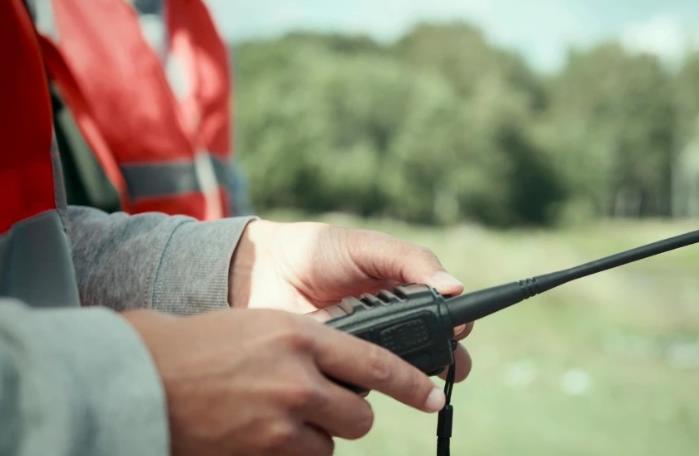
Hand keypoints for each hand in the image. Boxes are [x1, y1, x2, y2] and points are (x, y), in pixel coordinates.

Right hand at [124, 308, 447, 455]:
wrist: (147, 377)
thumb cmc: (204, 345)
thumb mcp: (265, 326)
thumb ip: (309, 346)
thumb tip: (346, 368)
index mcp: (302, 335)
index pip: (376, 361)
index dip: (411, 382)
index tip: (432, 396)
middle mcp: (299, 378)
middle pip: (361, 414)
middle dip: (350, 413)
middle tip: (325, 404)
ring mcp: (282, 421)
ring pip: (333, 442)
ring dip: (317, 435)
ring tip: (280, 417)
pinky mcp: (266, 453)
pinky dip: (294, 452)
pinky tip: (266, 434)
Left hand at [228, 220, 472, 380]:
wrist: (262, 269)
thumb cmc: (318, 251)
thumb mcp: (368, 247)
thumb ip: (410, 261)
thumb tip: (455, 286)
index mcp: (406, 293)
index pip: (446, 317)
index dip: (457, 326)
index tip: (458, 329)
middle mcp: (392, 326)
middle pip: (435, 353)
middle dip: (447, 361)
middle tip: (446, 364)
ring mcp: (366, 350)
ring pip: (401, 374)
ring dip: (409, 374)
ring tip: (405, 367)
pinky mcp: (338, 369)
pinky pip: (362, 384)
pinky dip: (366, 380)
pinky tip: (361, 370)